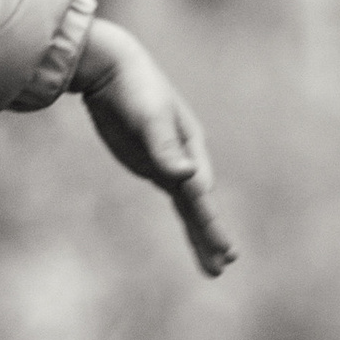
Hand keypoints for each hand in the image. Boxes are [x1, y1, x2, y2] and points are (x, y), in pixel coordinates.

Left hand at [73, 15, 237, 276]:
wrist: (113, 70)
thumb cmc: (134, 88)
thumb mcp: (149, 117)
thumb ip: (164, 147)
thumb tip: (186, 177)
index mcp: (191, 145)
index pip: (201, 190)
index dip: (209, 218)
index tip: (222, 245)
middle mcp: (187, 158)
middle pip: (201, 204)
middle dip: (212, 234)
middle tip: (226, 263)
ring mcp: (171, 164)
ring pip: (191, 208)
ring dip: (202, 236)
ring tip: (216, 268)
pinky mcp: (155, 166)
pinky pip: (176, 200)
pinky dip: (187, 220)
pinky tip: (196, 239)